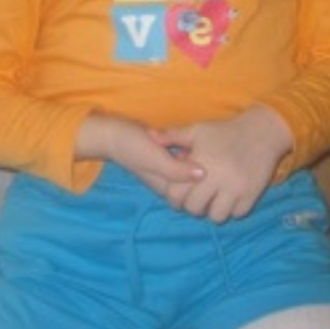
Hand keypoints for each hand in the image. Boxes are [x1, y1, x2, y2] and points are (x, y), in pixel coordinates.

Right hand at [75, 112, 207, 203]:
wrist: (111, 133)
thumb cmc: (131, 147)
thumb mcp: (155, 160)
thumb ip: (177, 170)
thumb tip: (203, 175)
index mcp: (167, 188)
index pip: (194, 195)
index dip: (208, 186)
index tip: (217, 170)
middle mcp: (169, 182)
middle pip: (195, 185)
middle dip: (208, 174)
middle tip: (217, 158)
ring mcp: (167, 170)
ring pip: (191, 172)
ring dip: (200, 162)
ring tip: (211, 150)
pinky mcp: (166, 158)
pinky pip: (185, 160)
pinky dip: (193, 154)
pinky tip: (199, 144)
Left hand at [148, 106, 293, 222]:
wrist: (262, 131)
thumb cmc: (225, 131)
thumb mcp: (198, 130)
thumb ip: (172, 136)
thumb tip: (149, 136)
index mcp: (200, 163)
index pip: (177, 195)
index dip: (175, 198)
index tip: (180, 195)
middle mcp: (217, 178)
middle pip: (196, 209)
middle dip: (194, 206)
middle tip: (198, 199)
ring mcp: (236, 188)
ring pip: (217, 216)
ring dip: (213, 211)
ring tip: (214, 200)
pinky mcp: (252, 194)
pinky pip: (237, 214)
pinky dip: (232, 209)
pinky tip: (230, 198)